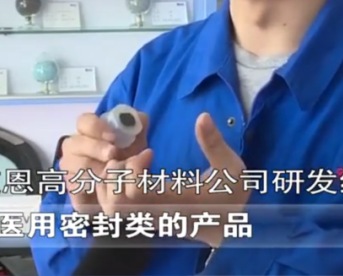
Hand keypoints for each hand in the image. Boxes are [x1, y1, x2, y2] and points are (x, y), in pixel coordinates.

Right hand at [59, 110, 148, 213]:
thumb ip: (138, 126)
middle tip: (113, 155)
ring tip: (111, 174)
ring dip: (94, 168)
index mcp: (89, 130)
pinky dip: (89, 185)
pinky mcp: (70, 185)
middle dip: (95, 148)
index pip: (84, 121)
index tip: (113, 136)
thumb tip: (139, 118)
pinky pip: (74, 184)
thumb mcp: (136, 141)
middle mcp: (75, 145)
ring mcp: (70, 165)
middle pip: (74, 143)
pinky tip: (101, 187)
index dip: (96, 127)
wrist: (126, 186)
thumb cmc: (127, 157)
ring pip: (74, 164)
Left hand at [98, 113, 249, 246]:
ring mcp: (149, 219)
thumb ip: (214, 143)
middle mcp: (157, 213)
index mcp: (175, 200)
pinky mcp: (145, 220)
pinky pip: (116, 212)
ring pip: (111, 209)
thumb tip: (202, 116)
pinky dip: (112, 192)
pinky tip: (129, 176)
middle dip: (118, 174)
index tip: (150, 153)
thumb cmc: (232, 195)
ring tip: (128, 167)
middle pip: (115, 202)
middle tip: (133, 159)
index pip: (135, 190)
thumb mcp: (231, 166)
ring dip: (111, 184)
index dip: (135, 167)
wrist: (232, 227)